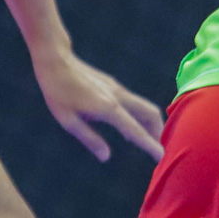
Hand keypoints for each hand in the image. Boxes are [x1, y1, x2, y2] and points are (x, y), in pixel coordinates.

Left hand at [34, 51, 165, 161]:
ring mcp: (118, 89)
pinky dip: (139, 116)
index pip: (135, 130)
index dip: (149, 145)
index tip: (161, 157)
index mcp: (108, 109)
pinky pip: (134, 103)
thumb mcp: (68, 120)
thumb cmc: (58, 91)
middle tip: (158, 148)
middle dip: (158, 131)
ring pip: (144, 106)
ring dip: (150, 123)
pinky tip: (127, 126)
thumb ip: (90, 138)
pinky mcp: (113, 85)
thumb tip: (106, 156)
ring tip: (146, 140)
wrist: (56, 60)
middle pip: (150, 114)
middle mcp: (119, 97)